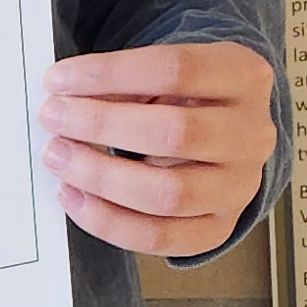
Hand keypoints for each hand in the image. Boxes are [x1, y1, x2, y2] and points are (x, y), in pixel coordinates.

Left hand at [38, 41, 277, 259]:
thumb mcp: (171, 75)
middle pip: (176, 132)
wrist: (229, 137)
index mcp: (245, 77)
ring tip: (60, 158)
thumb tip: (66, 99)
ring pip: (169, 193)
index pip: (176, 69)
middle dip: (102, 125)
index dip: (111, 73)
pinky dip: (108, 222)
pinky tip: (74, 198)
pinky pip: (160, 238)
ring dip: (101, 177)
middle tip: (54, 117)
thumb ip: (128, 83)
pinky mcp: (220, 227)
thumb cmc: (189, 99)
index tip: (59, 79)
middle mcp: (253, 134)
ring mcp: (242, 185)